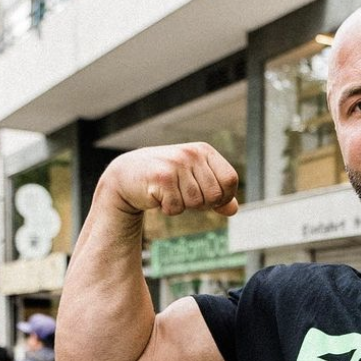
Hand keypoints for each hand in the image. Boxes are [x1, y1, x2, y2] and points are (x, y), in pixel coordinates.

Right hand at [101, 143, 238, 217]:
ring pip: (196, 203)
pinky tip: (158, 196)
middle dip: (202, 204)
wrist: (127, 174)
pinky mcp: (161, 177)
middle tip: (183, 196)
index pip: (230, 180)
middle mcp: (192, 154)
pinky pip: (177, 207)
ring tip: (170, 193)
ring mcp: (176, 164)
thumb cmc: (165, 177)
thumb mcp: (194, 180)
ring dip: (183, 206)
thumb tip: (233, 209)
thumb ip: (216, 193)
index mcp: (204, 151)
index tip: (209, 199)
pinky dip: (169, 209)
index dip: (224, 197)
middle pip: (215, 195)